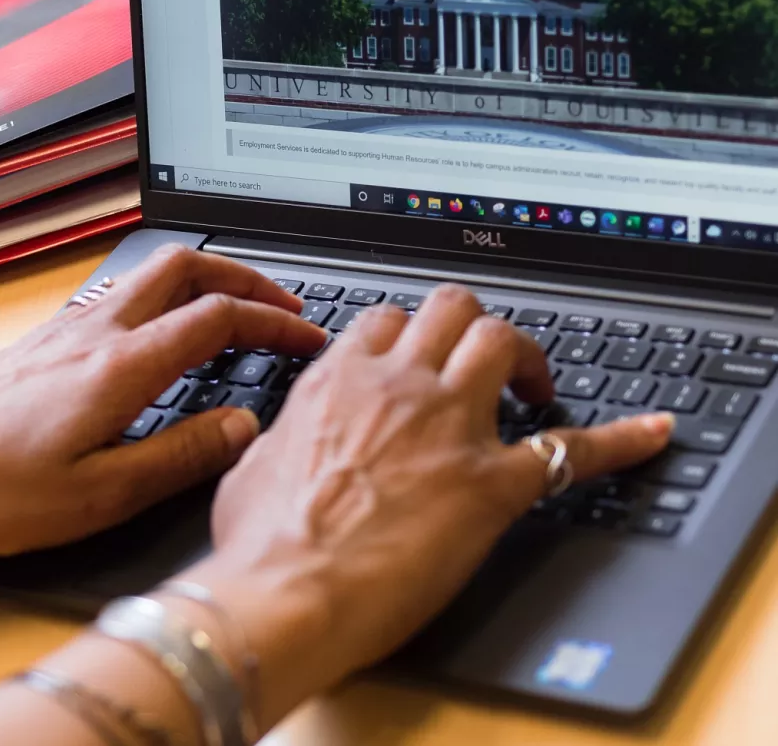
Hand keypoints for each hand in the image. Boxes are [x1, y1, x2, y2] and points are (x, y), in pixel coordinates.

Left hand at [0, 246, 325, 563]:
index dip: (276, 323)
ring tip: (238, 309)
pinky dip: (167, 294)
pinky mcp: (49, 335)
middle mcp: (97, 330)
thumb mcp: (101, 494)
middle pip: (187, 266)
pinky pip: (123, 291)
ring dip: (207, 279)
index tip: (310, 338)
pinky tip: (167, 329)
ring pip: (153, 271)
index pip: (219, 318)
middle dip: (246, 278)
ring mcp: (70, 326)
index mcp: (120, 366)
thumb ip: (182, 455)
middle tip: (284, 306)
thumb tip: (243, 426)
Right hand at [177, 284, 672, 726]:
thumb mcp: (251, 470)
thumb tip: (273, 438)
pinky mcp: (492, 483)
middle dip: (471, 325)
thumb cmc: (262, 541)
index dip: (410, 333)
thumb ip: (277, 437)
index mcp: (340, 381)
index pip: (388, 321)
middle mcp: (399, 386)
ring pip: (503, 341)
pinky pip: (572, 448)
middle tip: (482, 356)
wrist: (286, 591)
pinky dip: (618, 439)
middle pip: (452, 309)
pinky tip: (648, 434)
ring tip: (535, 383)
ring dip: (524, 354)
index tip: (419, 352)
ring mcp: (450, 427)